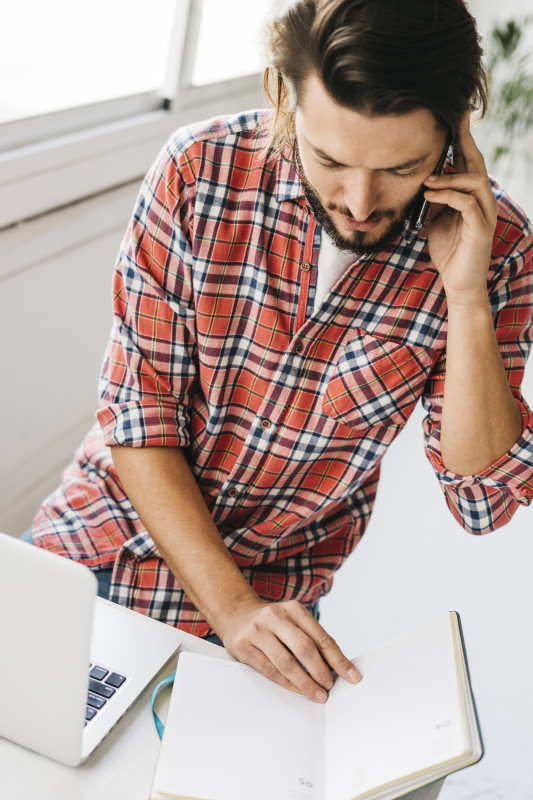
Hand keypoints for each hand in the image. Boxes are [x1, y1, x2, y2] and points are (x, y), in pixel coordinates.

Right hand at [216, 597, 360, 701]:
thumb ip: (311, 638)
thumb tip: (336, 668)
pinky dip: (287, 683)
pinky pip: (269, 669)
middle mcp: (275, 616)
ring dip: (305, 682)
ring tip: (318, 694)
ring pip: (286, 661)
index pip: (321, 637)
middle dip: (321, 671)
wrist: (235, 614)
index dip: (338, 659)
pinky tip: (298, 690)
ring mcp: (257, 631)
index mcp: (293, 609)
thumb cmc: (271, 622)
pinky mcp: (243, 646)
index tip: (352, 676)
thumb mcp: (292, 620)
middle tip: (331, 687)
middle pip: (304, 647)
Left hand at [423, 113, 497, 305]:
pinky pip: (467, 204)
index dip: (461, 137)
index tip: (454, 114)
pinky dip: (448, 196)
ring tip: (426, 180)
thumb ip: (435, 197)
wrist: (458, 282)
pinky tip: (429, 195)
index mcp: (472, 195)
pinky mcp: (480, 229)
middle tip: (454, 119)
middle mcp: (483, 199)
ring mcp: (484, 213)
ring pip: (474, 180)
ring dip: (449, 176)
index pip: (467, 160)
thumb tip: (422, 177)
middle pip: (476, 162)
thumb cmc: (448, 250)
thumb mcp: (436, 218)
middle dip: (464, 139)